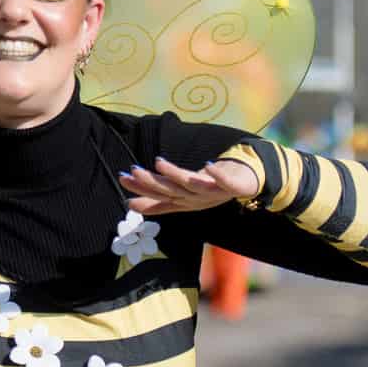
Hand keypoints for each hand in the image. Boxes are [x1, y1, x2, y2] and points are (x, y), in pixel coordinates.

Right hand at [119, 157, 257, 215]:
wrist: (244, 185)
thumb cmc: (210, 189)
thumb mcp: (182, 195)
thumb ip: (157, 200)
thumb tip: (129, 204)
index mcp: (184, 202)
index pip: (159, 196)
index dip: (141, 189)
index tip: (123, 178)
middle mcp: (196, 199)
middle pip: (171, 191)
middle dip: (151, 182)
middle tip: (133, 171)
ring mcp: (214, 194)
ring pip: (191, 185)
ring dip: (175, 175)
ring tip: (159, 162)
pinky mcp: (231, 187)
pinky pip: (224, 183)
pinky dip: (216, 175)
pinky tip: (207, 163)